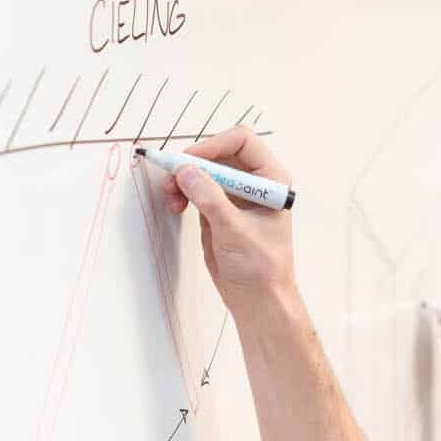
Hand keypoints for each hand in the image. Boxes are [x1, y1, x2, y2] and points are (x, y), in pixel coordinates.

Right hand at [158, 126, 297, 312]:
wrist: (257, 299)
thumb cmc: (261, 268)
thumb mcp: (235, 231)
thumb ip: (210, 199)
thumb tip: (185, 171)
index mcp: (271, 180)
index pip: (243, 141)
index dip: (214, 145)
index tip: (190, 160)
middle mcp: (254, 182)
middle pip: (219, 153)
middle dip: (193, 162)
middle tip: (171, 177)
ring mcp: (235, 195)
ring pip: (204, 170)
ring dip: (183, 178)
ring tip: (170, 196)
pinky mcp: (219, 209)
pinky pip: (196, 189)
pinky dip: (182, 192)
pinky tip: (175, 205)